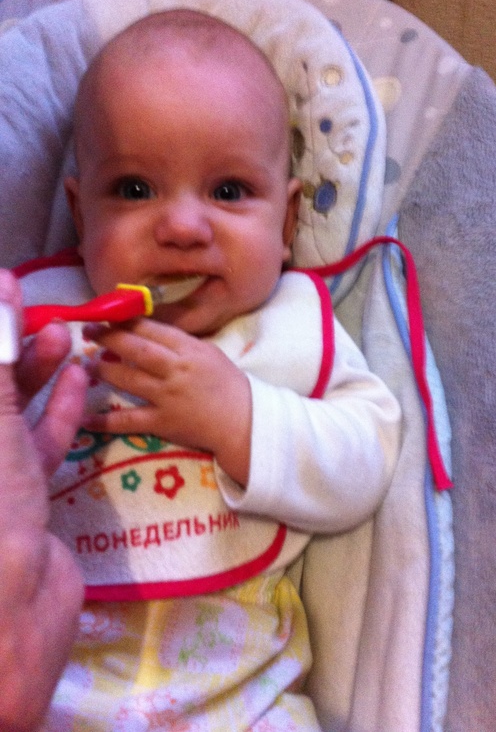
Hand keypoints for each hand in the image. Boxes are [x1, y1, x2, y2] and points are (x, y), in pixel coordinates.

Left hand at [0, 270, 87, 731]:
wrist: (10, 607)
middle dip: (10, 346)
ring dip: (39, 374)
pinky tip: (80, 381)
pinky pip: (41, 443)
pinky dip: (62, 411)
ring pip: (11, 411)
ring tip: (68, 338)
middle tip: (44, 312)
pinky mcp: (24, 496)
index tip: (9, 291)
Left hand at [83, 318, 251, 485]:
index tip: (107, 315)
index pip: (151, 329)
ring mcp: (167, 396)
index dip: (126, 320)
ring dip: (104, 370)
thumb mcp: (208, 353)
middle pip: (135, 349)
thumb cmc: (228, 385)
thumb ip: (180, 342)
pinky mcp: (162, 422)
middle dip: (108, 337)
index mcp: (189, 349)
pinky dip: (105, 421)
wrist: (244, 422)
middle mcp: (176, 369)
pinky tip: (85, 419)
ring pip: (127, 379)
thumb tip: (148, 330)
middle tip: (89, 332)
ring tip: (90, 366)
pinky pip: (128, 421)